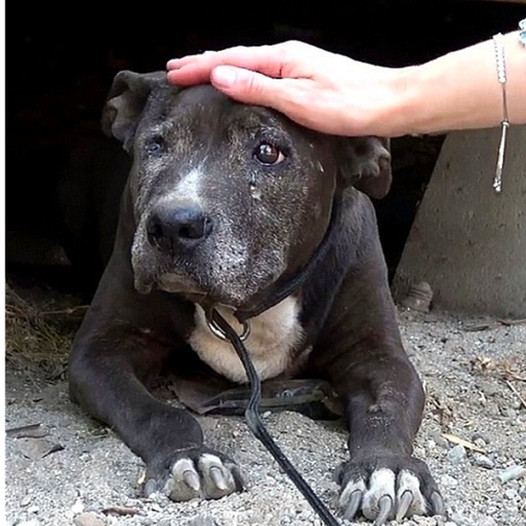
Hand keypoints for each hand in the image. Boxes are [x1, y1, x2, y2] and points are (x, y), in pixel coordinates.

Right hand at [167, 41, 408, 136]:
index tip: (173, 73)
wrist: (389, 104)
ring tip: (201, 72)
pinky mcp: (306, 80)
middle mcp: (288, 58)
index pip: (230, 61)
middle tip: (177, 69)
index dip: (199, 67)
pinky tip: (243, 83)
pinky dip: (244, 78)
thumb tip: (220, 75)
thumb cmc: (350, 104)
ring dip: (222, 70)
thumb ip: (258, 88)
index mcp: (282, 59)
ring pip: (250, 66)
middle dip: (204, 64)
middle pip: (237, 58)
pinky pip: (264, 76)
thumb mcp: (298, 99)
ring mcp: (298, 67)